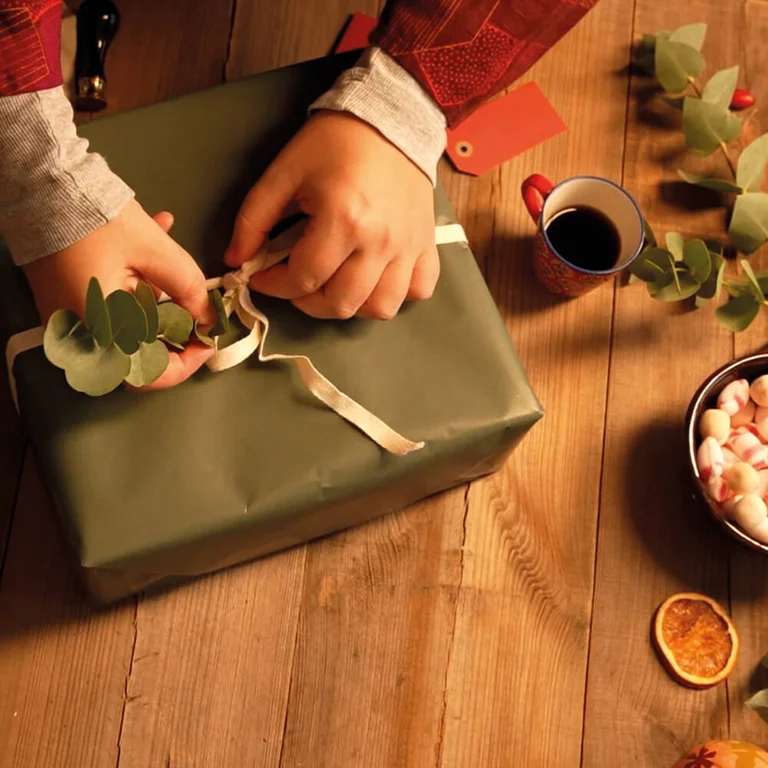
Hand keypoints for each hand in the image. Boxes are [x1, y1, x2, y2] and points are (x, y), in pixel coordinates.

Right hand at [23, 199, 213, 389]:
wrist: (43, 185)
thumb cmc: (97, 221)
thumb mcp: (155, 252)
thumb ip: (187, 289)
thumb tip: (207, 317)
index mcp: (101, 333)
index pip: (148, 375)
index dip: (185, 363)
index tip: (206, 342)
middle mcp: (82, 336)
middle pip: (141, 349)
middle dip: (174, 324)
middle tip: (195, 301)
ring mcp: (71, 320)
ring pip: (128, 324)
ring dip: (156, 297)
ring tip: (167, 254)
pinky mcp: (67, 301)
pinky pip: (110, 305)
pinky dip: (134, 285)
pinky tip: (152, 244)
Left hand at [224, 111, 438, 319]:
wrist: (390, 116)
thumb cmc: (335, 142)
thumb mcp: (284, 172)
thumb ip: (255, 219)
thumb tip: (235, 260)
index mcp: (343, 220)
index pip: (303, 279)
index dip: (274, 285)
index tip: (262, 275)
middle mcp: (379, 242)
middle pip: (341, 303)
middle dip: (308, 302)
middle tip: (296, 283)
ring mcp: (407, 247)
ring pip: (380, 307)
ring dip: (352, 305)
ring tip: (334, 284)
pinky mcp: (427, 245)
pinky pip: (418, 290)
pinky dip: (396, 294)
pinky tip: (376, 279)